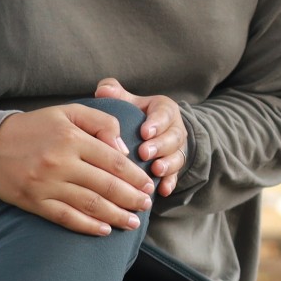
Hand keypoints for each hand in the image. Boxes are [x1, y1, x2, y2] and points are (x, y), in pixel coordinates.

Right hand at [0, 104, 155, 235]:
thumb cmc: (34, 128)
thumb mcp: (67, 113)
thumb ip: (100, 122)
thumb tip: (123, 149)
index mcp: (71, 138)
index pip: (114, 161)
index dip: (135, 176)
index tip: (148, 185)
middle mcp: (60, 162)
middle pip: (106, 185)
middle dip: (131, 198)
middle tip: (146, 206)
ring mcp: (47, 185)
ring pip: (90, 204)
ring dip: (116, 216)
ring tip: (133, 222)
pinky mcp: (35, 202)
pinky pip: (67, 218)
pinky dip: (88, 226)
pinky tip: (105, 231)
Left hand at [95, 77, 187, 197]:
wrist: (150, 134)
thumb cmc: (133, 115)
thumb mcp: (127, 101)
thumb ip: (116, 93)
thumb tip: (103, 90)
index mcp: (164, 110)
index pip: (165, 114)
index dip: (156, 123)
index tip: (144, 132)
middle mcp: (174, 130)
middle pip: (173, 138)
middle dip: (160, 146)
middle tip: (144, 153)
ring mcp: (176, 151)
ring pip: (177, 158)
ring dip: (167, 165)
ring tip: (155, 171)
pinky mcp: (174, 169)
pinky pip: (176, 177)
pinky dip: (170, 183)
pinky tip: (162, 190)